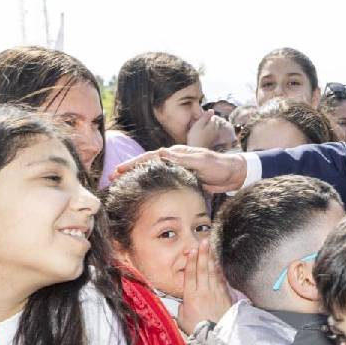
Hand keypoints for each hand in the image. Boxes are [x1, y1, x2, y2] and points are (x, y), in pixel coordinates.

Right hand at [113, 146, 246, 192]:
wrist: (234, 173)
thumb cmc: (219, 166)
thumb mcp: (201, 161)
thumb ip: (183, 158)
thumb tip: (161, 153)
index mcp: (176, 153)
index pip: (150, 157)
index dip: (133, 163)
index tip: (118, 170)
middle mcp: (174, 159)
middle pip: (146, 163)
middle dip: (129, 169)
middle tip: (112, 178)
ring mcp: (176, 168)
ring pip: (152, 172)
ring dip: (137, 177)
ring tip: (121, 185)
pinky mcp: (181, 178)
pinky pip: (161, 179)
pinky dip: (150, 183)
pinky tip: (142, 191)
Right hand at [177, 239, 233, 334]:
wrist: (218, 336)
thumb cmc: (198, 329)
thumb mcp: (183, 319)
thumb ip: (182, 307)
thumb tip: (184, 302)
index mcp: (191, 297)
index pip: (190, 275)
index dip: (190, 262)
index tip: (191, 251)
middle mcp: (204, 291)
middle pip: (202, 269)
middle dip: (202, 254)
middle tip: (203, 241)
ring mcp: (215, 292)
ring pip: (212, 271)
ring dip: (211, 258)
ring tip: (210, 247)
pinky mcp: (225, 295)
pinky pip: (221, 279)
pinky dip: (218, 269)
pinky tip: (217, 262)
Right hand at [185, 109, 218, 148]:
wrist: (196, 150)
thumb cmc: (195, 137)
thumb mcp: (198, 124)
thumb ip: (205, 117)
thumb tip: (212, 110)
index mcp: (213, 125)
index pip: (213, 117)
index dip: (207, 116)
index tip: (200, 118)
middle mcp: (216, 130)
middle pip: (214, 122)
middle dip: (208, 121)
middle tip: (199, 123)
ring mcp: (215, 136)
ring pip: (212, 128)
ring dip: (207, 127)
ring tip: (199, 129)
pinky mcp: (212, 141)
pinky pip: (211, 134)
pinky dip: (207, 133)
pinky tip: (201, 135)